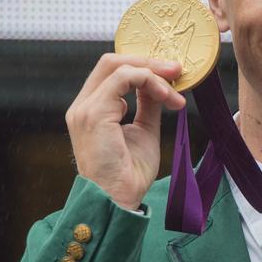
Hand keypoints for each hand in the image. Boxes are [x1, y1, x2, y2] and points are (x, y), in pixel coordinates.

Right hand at [65, 53, 185, 209]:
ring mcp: (85, 108)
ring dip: (153, 74)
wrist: (119, 199)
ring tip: (175, 92)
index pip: (113, 71)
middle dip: (149, 62)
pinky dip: (149, 81)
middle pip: (113, 62)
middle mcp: (84, 105)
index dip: (144, 66)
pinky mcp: (94, 113)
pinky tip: (166, 96)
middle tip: (177, 71)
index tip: (173, 74)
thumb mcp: (144, 129)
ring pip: (119, 67)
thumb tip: (160, 85)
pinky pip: (123, 79)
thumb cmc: (130, 172)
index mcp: (93, 108)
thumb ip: (148, 105)